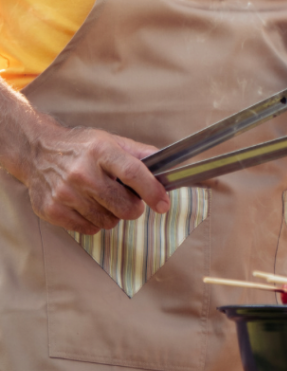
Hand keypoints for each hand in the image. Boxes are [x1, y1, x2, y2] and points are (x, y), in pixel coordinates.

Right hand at [24, 122, 169, 234]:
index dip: (153, 191)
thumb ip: (139, 153)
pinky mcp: (51, 210)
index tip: (164, 204)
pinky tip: (88, 206)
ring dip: (113, 214)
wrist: (38, 151)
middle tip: (130, 199)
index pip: (134, 174)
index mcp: (101, 151)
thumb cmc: (81, 147)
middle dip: (134, 207)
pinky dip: (94, 222)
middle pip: (123, 205)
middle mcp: (81, 172)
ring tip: (104, 199)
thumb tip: (164, 165)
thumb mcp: (111, 141)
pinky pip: (88, 229)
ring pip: (107, 221)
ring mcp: (64, 193)